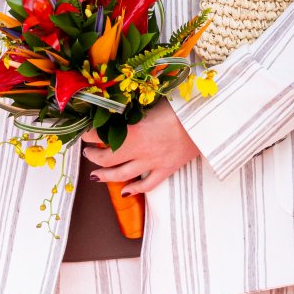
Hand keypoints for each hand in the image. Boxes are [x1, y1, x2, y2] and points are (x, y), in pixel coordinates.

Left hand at [81, 102, 199, 195]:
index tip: (83, 132)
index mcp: (134, 131)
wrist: (210, 120)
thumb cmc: (183, 106)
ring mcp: (153, 163)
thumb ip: (136, 107)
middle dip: (93, 156)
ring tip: (95, 174)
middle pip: (106, 160)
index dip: (88, 135)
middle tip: (87, 151)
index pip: (101, 136)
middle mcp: (140, 150)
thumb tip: (121, 101)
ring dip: (104, 176)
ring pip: (121, 176)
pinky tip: (125, 191)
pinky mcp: (167, 170)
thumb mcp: (154, 101)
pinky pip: (147, 186)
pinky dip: (134, 190)